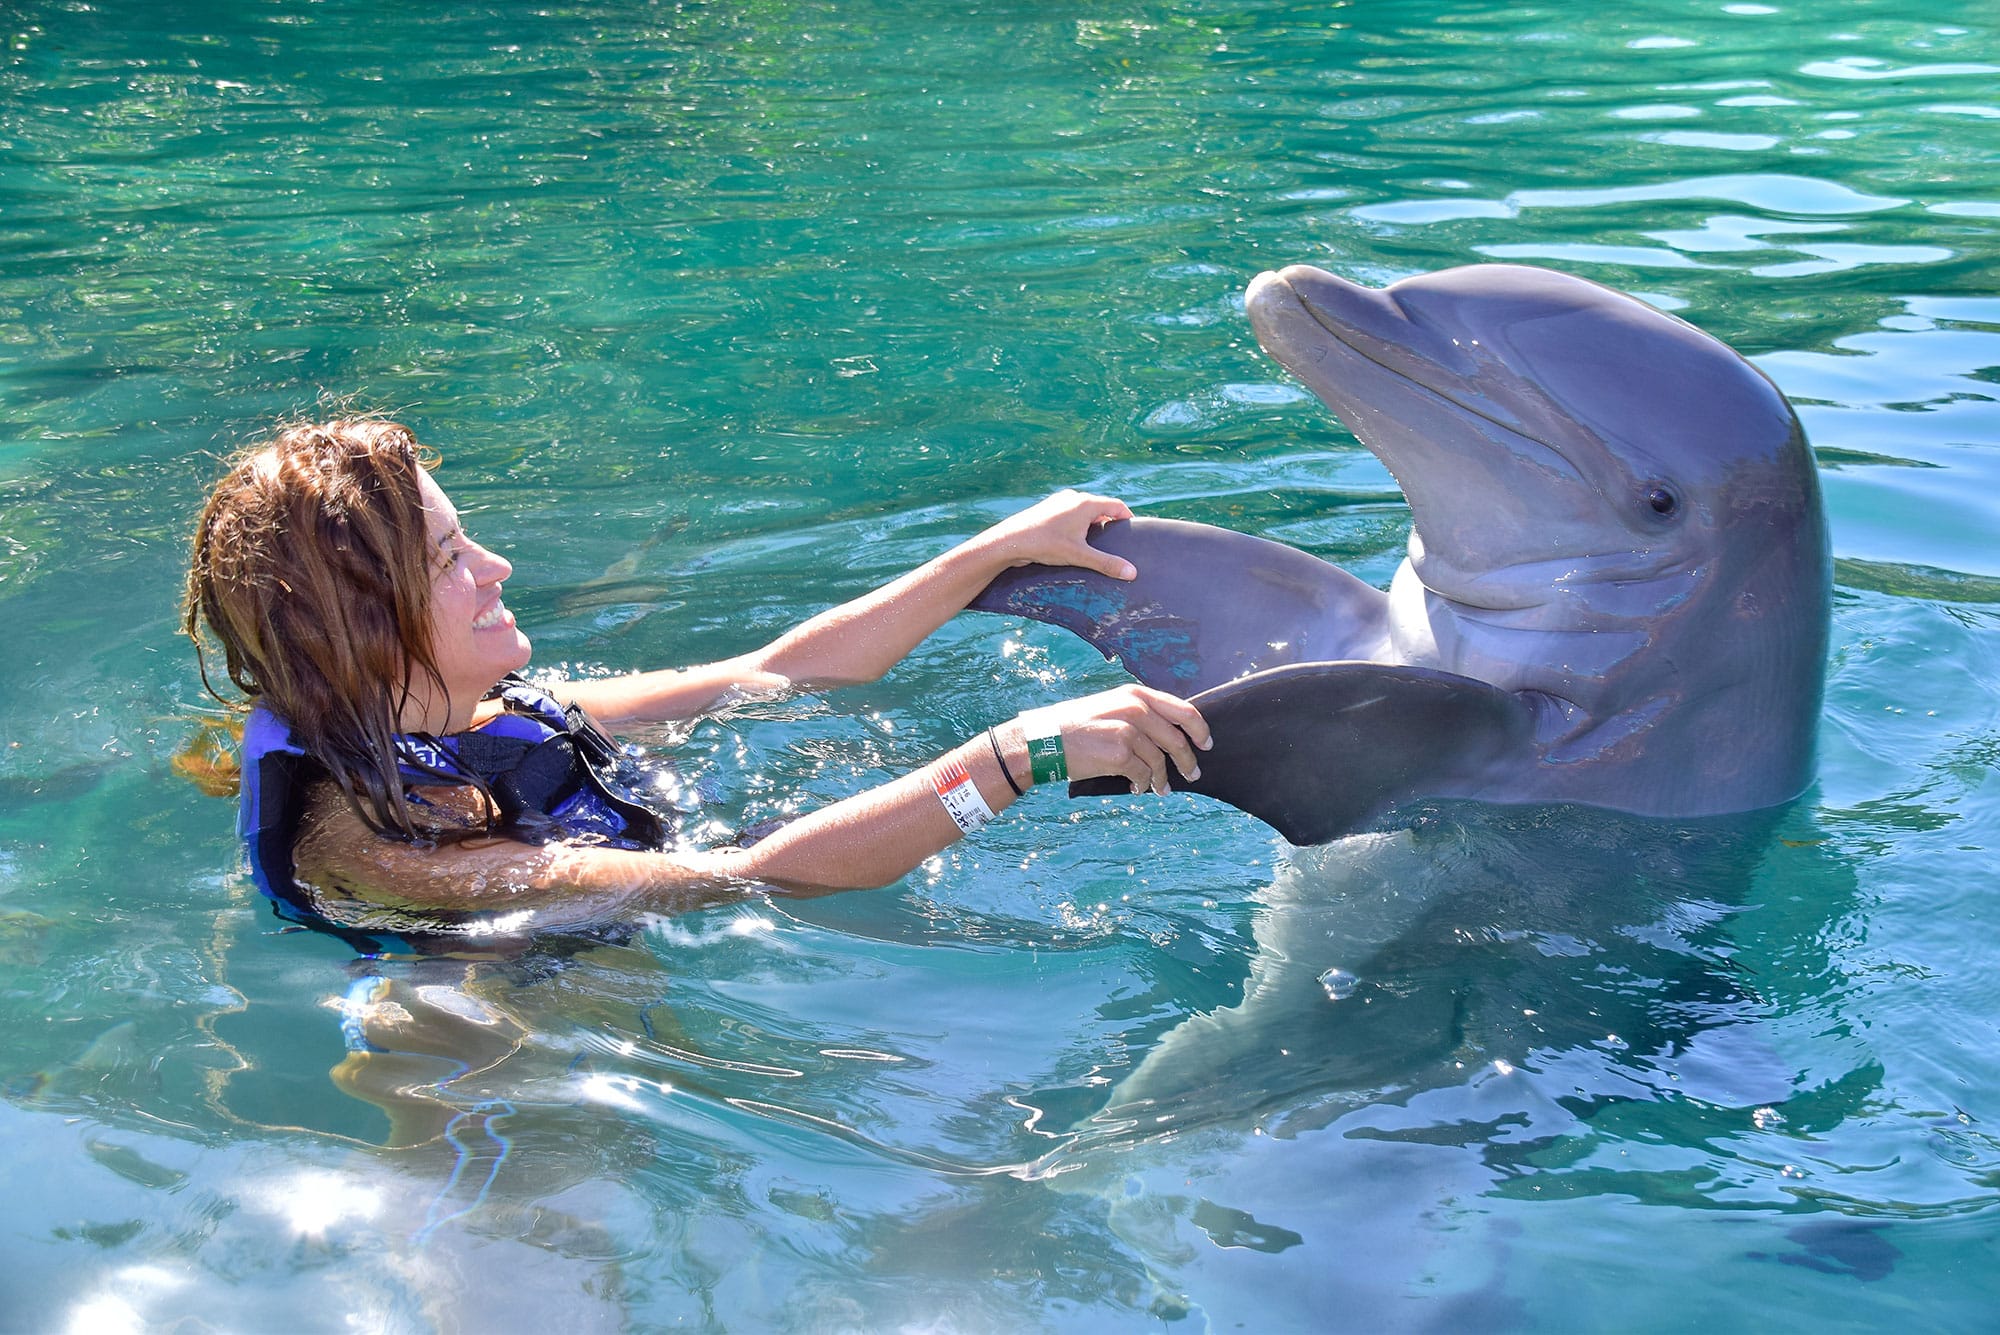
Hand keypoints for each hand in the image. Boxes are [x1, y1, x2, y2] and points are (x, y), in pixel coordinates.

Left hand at [973, 490, 1136, 581]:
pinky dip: (1077, 526)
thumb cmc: (1045, 544)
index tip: (1132, 534)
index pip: (1117, 506)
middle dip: (1109, 524)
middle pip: (1101, 508)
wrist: (1009, 541)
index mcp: (1085, 503)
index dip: (1127, 519)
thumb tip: (1132, 572)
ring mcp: (1059, 502)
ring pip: (1084, 512)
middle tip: (1115, 544)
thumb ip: (1106, 563)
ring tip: (1094, 546)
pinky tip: (1073, 543)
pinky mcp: (1047, 510)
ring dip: (1092, 526)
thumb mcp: (1079, 555)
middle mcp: (1073, 498)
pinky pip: (1070, 516)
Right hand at [1017, 685, 1210, 796]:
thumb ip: (1138, 714)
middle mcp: (1136, 708)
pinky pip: (1144, 774)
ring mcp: (1129, 730)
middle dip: (1187, 760)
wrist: (1044, 740)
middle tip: (1192, 774)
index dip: (1199, 729)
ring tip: (1160, 789)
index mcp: (1136, 694)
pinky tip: (1137, 788)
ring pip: (1160, 761)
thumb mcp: (1109, 707)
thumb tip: (1164, 737)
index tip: (1206, 744)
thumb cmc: (1074, 726)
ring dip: (1162, 779)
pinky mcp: (1120, 753)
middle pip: (1177, 739)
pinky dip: (1144, 784)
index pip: (1183, 710)